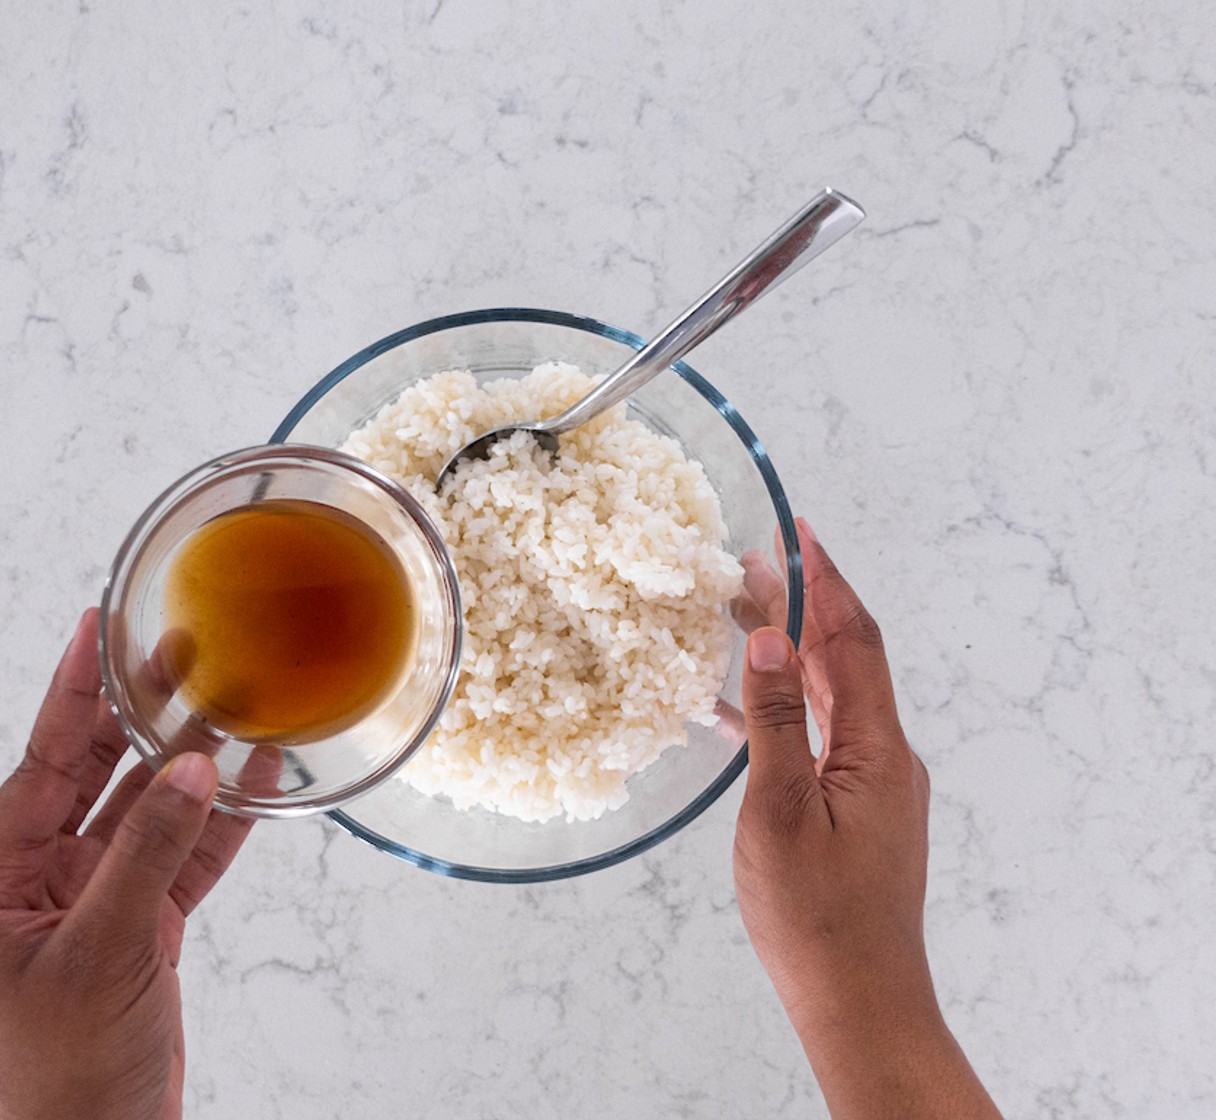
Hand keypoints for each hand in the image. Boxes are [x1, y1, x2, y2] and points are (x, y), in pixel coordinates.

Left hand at [0, 610, 252, 1119]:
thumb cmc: (62, 1082)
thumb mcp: (102, 954)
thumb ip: (149, 853)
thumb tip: (196, 769)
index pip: (37, 768)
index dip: (70, 695)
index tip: (93, 627)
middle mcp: (35, 888)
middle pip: (93, 779)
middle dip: (138, 718)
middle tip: (179, 650)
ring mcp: (92, 908)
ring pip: (146, 816)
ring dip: (190, 766)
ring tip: (230, 700)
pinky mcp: (140, 934)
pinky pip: (182, 862)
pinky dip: (220, 826)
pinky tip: (255, 777)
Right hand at [733, 520, 1001, 1119]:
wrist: (860, 1002)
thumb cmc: (818, 919)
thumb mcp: (780, 811)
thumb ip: (777, 721)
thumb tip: (767, 641)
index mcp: (877, 749)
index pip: (855, 640)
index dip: (827, 581)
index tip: (799, 531)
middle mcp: (887, 759)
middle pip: (845, 660)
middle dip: (803, 606)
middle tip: (754, 563)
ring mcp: (875, 788)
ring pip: (832, 698)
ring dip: (793, 653)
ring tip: (744, 615)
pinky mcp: (857, 814)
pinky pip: (822, 738)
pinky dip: (786, 709)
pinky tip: (744, 708)